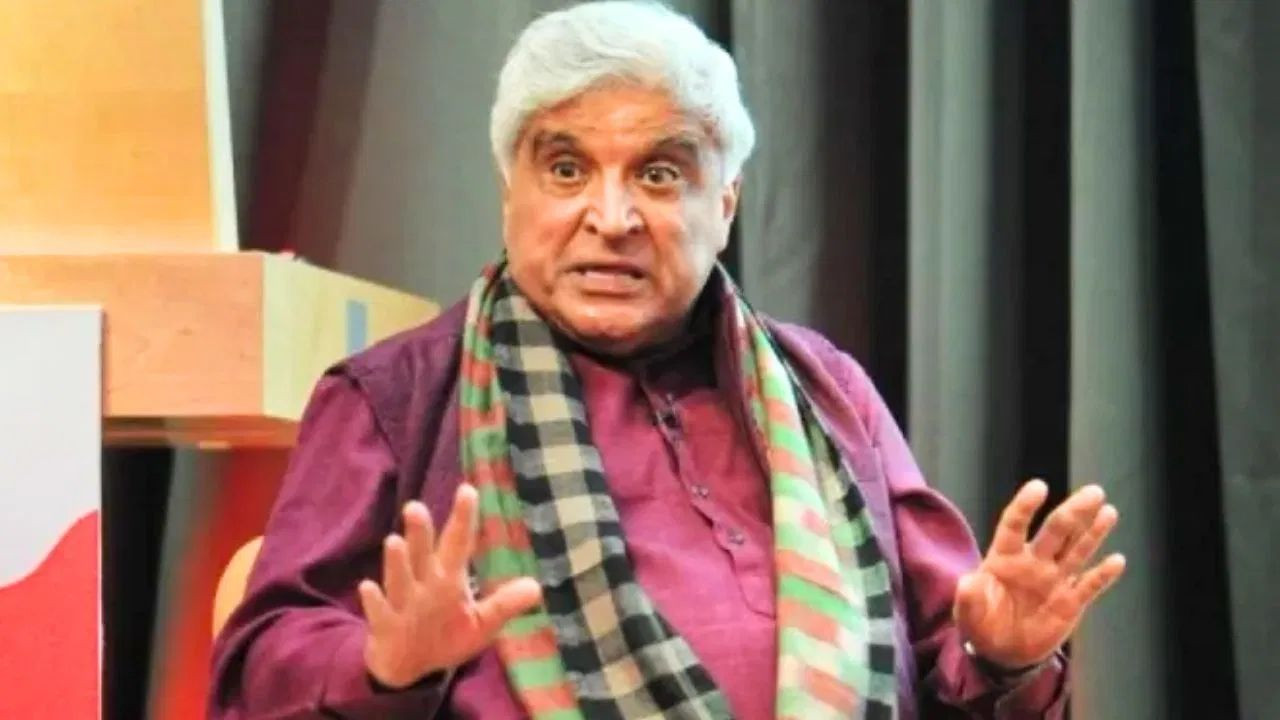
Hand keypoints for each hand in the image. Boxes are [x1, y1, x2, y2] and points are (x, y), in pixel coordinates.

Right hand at [357, 484, 542, 687]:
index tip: (468, 490)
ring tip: (394, 541)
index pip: (457, 543)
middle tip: (415, 507)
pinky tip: (369, 587)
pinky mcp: (385, 626)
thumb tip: (536, 587)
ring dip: (397, 563)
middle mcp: (422, 585)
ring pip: (398, 579)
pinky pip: (378, 612)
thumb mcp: (480, 624)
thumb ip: (503, 604)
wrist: (405, 666)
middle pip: (422, 554)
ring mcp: (402, 604)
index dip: (463, 519)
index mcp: (447, 579)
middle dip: (420, 533)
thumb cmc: (445, 637)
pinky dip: (374, 602)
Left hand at [953, 480, 1125, 669]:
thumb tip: (968, 582)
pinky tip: (1117, 560)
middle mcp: (1033, 562)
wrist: (1002, 651)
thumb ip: (970, 597)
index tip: (1039, 486)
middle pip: (1056, 531)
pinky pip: (1090, 585)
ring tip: (1108, 511)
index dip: (1026, 506)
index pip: (1015, 525)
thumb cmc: (981, 623)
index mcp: (1004, 558)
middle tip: (1094, 492)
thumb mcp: (969, 612)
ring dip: (1094, 532)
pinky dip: (1103, 575)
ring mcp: (1054, 580)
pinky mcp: (1070, 602)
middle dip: (1074, 511)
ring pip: (1077, 550)